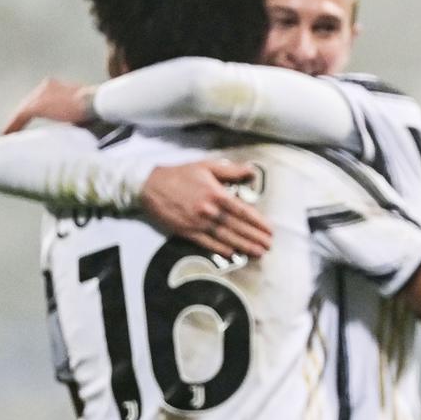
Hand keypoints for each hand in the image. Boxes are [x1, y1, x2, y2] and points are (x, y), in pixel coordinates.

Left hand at [2, 77, 96, 133]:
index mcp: (56, 85)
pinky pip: (21, 116)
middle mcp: (45, 86)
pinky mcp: (37, 105)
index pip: (41, 98)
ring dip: (16, 122)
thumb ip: (71, 112)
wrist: (94, 102)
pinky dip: (14, 124)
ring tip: (9, 133)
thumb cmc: (95, 107)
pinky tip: (8, 133)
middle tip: (14, 128)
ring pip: (23, 109)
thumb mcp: (81, 107)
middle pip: (29, 103)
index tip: (30, 120)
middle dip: (22, 116)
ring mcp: (40, 95)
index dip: (35, 110)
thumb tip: (72, 123)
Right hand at [141, 160, 272, 258]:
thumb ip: (231, 170)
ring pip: (225, 237)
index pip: (243, 211)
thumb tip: (252, 171)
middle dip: (255, 237)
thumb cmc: (180, 174)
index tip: (270, 230)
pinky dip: (220, 249)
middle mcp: (210, 211)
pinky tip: (233, 254)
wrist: (150, 185)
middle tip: (269, 245)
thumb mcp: (207, 166)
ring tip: (258, 252)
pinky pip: (207, 243)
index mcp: (216, 194)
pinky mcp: (187, 231)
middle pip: (237, 227)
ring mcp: (198, 223)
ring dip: (243, 246)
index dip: (258, 222)